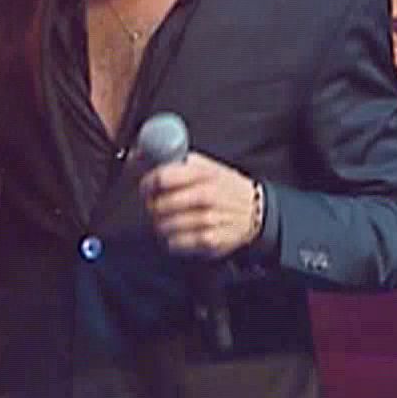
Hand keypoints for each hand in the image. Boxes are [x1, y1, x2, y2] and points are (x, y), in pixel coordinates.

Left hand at [139, 152, 261, 258]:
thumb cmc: (226, 187)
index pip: (162, 177)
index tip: (146, 188)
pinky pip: (176, 243)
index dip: (147, 184)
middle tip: (154, 207)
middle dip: (152, 207)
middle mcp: (206, 195)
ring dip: (161, 225)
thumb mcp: (208, 166)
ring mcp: (208, 219)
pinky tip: (180, 233)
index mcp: (203, 173)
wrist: (256, 211)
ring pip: (165, 226)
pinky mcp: (209, 240)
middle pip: (160, 204)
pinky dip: (173, 240)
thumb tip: (140, 155)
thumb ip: (178, 161)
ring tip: (168, 221)